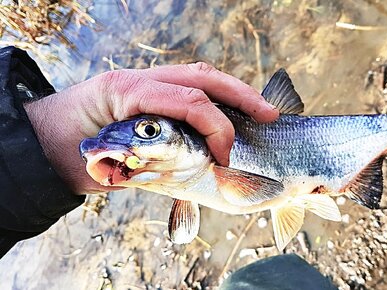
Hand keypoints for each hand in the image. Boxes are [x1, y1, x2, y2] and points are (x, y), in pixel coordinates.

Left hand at [23, 62, 277, 193]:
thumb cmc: (67, 154)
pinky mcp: (147, 93)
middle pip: (201, 77)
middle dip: (240, 95)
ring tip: (259, 112)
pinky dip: (214, 100)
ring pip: (198, 76)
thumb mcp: (104, 163)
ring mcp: (144, 83)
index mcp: (127, 90)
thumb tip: (191, 169)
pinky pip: (187, 89)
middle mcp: (139, 80)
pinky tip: (229, 114)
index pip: (189, 99)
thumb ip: (146, 162)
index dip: (217, 127)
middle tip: (268, 116)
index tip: (226, 156)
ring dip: (232, 93)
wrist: (40, 146)